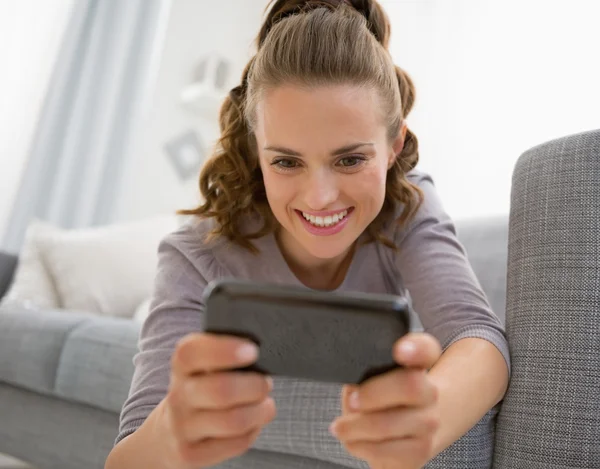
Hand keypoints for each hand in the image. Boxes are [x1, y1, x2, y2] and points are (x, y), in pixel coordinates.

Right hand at [160, 333, 275, 468]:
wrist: (170, 430)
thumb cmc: (201, 388)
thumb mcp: (204, 365)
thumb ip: (225, 353)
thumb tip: (258, 351)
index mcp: (182, 366)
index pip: (192, 353)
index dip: (224, 350)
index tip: (252, 351)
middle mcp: (179, 396)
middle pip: (221, 390)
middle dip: (255, 386)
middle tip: (265, 383)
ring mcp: (182, 427)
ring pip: (233, 421)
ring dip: (260, 411)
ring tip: (265, 404)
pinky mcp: (190, 453)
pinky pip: (235, 443)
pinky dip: (253, 431)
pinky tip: (253, 422)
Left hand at [330, 333, 441, 468]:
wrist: (413, 428)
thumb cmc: (383, 396)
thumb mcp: (372, 376)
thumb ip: (365, 373)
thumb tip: (352, 388)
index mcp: (418, 365)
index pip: (425, 349)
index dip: (415, 348)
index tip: (400, 350)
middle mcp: (430, 392)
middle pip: (408, 386)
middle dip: (371, 394)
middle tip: (351, 401)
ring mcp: (429, 424)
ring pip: (388, 425)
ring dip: (355, 427)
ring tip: (341, 427)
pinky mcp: (419, 452)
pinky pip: (384, 452)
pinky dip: (361, 447)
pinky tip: (355, 440)